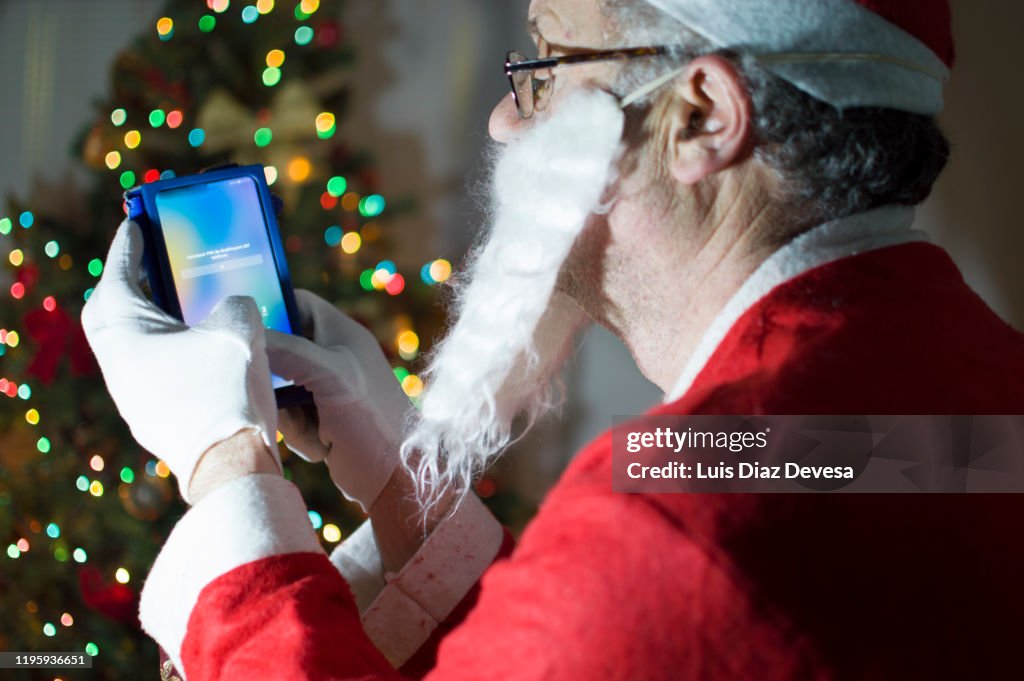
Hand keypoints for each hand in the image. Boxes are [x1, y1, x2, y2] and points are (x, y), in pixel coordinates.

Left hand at [81, 221, 279, 501]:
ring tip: (185, 304)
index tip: (137, 222)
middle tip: (155, 264)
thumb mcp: (241, 327)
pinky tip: (203, 349)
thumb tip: (233, 307)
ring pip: (134, 345)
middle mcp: (119, 366)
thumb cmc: (228, 391)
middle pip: (114, 312)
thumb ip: (235, 301)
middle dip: (132, 284)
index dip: (128, 245)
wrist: (230, 465)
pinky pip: (154, 371)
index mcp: (125, 335)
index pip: (116, 275)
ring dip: (155, 320)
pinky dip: (171, 350)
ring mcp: (133, 397)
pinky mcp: (154, 418)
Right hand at [265, 290, 411, 510]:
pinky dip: (299, 435)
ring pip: (278, 390)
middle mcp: (334, 356)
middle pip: (279, 351)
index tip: (241, 326)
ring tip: (313, 430)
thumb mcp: (329, 375)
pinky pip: (289, 418)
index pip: (297, 302)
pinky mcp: (322, 419)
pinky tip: (321, 448)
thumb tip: (246, 335)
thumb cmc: (371, 418)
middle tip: (278, 399)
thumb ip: (288, 350)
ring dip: (287, 415)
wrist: (396, 477)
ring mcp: (327, 389)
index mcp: (341, 333)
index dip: (269, 308)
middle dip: (273, 381)